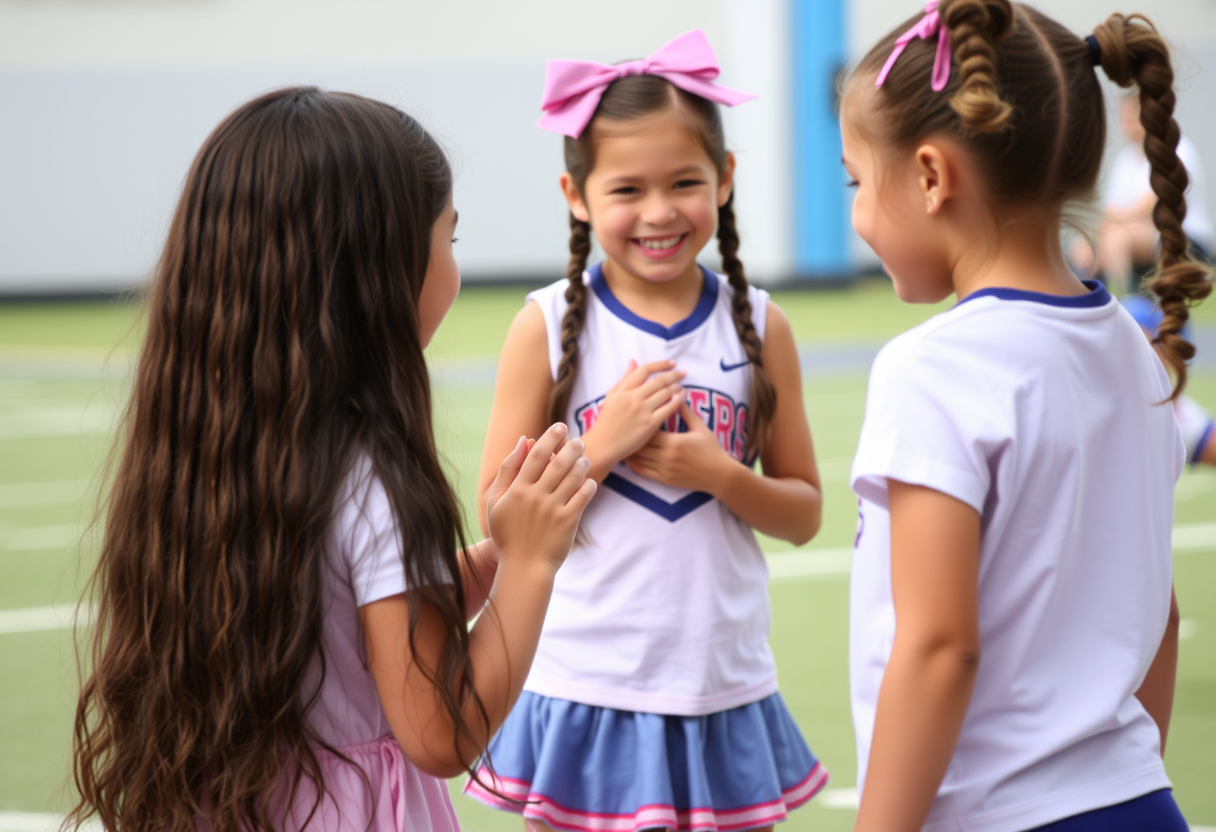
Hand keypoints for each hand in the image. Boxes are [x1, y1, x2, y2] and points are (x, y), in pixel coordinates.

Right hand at [485, 423, 595, 571]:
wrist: (524, 566)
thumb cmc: (508, 533)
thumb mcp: (496, 502)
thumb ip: (507, 470)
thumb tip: (522, 441)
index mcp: (518, 489)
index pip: (537, 454)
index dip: (550, 437)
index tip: (560, 426)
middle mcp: (536, 496)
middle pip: (558, 462)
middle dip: (571, 446)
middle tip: (578, 440)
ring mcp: (553, 509)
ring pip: (573, 476)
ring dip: (582, 463)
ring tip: (584, 459)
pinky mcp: (568, 521)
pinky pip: (583, 496)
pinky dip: (589, 485)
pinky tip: (588, 482)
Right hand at [586, 359, 685, 462]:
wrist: (603, 445)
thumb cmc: (606, 421)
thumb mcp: (612, 396)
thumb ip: (624, 378)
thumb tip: (633, 361)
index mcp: (623, 390)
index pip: (644, 370)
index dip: (660, 364)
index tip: (672, 363)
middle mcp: (633, 398)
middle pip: (658, 381)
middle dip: (674, 374)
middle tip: (683, 373)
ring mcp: (642, 411)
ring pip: (665, 393)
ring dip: (677, 387)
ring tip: (682, 386)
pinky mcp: (650, 424)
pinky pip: (668, 409)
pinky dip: (677, 401)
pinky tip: (682, 397)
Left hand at [626, 399, 732, 491]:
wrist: (720, 475)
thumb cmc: (712, 449)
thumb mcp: (700, 427)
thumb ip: (685, 411)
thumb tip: (675, 393)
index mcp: (674, 441)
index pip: (649, 429)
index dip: (640, 423)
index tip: (634, 415)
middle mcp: (666, 456)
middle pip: (640, 444)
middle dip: (631, 435)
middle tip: (623, 427)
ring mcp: (664, 470)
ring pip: (638, 459)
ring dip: (629, 450)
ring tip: (621, 440)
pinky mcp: (664, 480)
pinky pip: (643, 472)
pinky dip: (633, 465)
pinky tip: (628, 458)